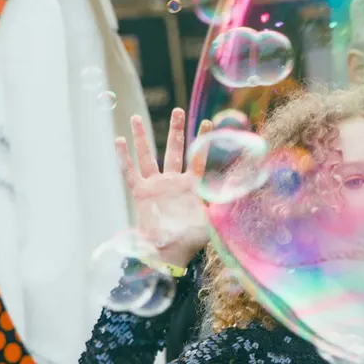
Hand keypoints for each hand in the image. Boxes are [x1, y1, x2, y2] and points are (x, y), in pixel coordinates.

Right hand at [116, 108, 212, 268]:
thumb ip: (226, 205)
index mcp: (192, 186)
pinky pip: (130, 172)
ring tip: (135, 117)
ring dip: (142, 137)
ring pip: (148, 156)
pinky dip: (124, 157)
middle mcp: (173, 182)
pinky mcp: (141, 193)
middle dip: (176, 130)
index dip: (203, 140)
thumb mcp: (214, 220)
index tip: (209, 121)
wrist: (171, 253)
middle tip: (178, 110)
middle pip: (174, 150)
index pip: (199, 158)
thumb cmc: (193, 240)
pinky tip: (118, 140)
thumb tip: (245, 193)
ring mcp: (156, 186)